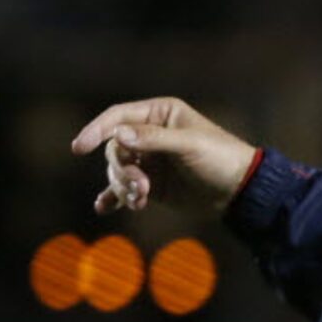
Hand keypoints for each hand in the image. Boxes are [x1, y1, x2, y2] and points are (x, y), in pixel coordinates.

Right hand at [71, 97, 258, 219]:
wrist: (240, 190)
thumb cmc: (221, 158)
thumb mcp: (189, 145)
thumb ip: (154, 139)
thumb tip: (118, 135)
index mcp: (159, 114)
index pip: (118, 117)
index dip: (97, 131)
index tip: (80, 147)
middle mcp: (150, 135)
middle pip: (115, 149)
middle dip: (122, 170)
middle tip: (140, 187)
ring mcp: (150, 161)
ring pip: (118, 171)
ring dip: (123, 187)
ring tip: (140, 200)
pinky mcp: (152, 185)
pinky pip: (125, 189)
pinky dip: (114, 197)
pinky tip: (103, 208)